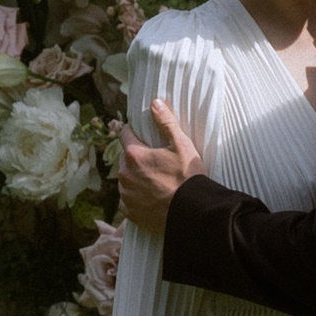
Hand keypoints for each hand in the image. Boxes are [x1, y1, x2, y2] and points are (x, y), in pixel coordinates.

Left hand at [118, 96, 203, 226]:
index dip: (135, 134)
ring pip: (126, 179)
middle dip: (136, 158)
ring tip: (156, 182)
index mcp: (134, 155)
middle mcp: (124, 174)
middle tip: (156, 163)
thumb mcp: (182, 145)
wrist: (191, 212)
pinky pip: (128, 199)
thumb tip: (154, 103)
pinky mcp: (129, 211)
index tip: (145, 138)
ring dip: (135, 178)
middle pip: (125, 158)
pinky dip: (136, 197)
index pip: (125, 134)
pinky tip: (152, 197)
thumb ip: (166, 122)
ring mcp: (125, 194)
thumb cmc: (188, 177)